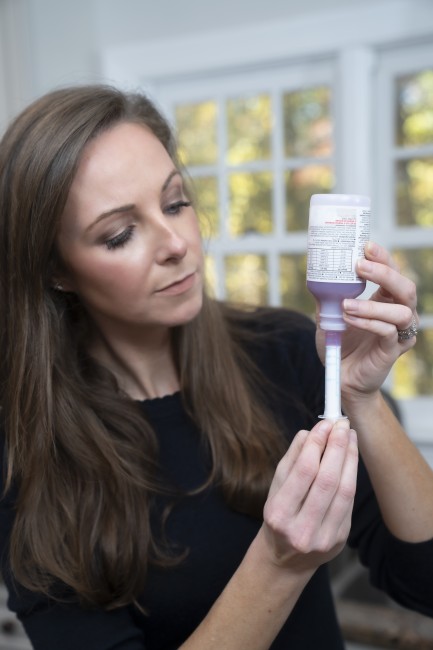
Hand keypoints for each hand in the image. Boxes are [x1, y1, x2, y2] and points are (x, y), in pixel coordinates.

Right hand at [262, 419, 357, 573]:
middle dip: (337, 447)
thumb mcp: (276, 488)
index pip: (304, 471)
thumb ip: (292, 460)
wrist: (285, 559)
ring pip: (344, 490)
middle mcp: (301, 529)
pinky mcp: (340, 539)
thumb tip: (310, 433)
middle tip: (341, 424)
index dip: (317, 444)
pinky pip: (349, 501)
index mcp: (279, 514)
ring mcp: (323, 537)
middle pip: (327, 479)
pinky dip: (351, 474)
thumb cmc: (279, 515)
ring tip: (350, 436)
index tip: (324, 424)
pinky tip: (350, 457)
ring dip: (349, 457)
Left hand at [321, 242, 416, 401]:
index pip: (393, 273)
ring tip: (346, 305)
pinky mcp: (393, 350)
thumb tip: (317, 272)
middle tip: (360, 266)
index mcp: (386, 300)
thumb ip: (328, 296)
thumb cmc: (339, 344)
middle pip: (406, 288)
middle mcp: (398, 314)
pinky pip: (388, 332)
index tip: (366, 245)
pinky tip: (349, 319)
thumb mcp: (328, 315)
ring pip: (401, 312)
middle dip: (385, 273)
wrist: (341, 377)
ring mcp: (399, 333)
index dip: (383, 258)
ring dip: (371, 305)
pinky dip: (368, 323)